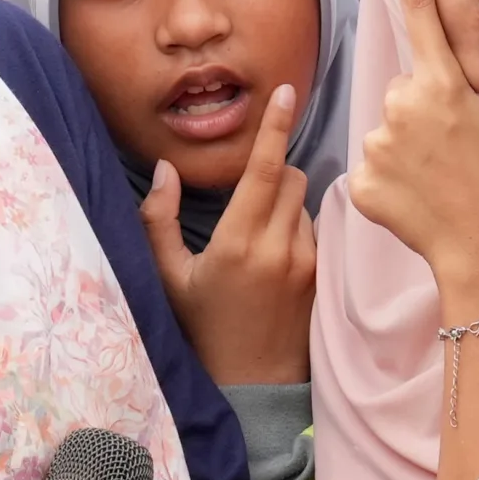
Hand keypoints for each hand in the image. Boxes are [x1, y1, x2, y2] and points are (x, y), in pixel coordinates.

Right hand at [141, 85, 314, 384]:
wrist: (251, 388)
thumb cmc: (201, 331)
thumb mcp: (167, 277)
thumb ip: (158, 220)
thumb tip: (164, 170)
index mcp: (238, 242)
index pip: (264, 168)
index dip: (273, 126)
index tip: (283, 91)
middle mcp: (279, 246)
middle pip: (290, 175)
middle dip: (270, 170)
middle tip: (243, 195)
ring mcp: (306, 261)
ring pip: (303, 201)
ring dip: (282, 200)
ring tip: (255, 233)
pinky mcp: (321, 275)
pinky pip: (312, 228)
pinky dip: (293, 225)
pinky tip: (272, 253)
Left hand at [348, 0, 478, 287]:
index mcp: (446, 85)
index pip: (422, 4)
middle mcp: (403, 106)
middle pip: (410, 85)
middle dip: (433, 108)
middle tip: (465, 148)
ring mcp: (376, 144)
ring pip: (390, 125)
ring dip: (414, 144)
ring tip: (447, 175)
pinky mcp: (361, 181)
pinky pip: (374, 165)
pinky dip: (396, 178)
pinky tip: (423, 197)